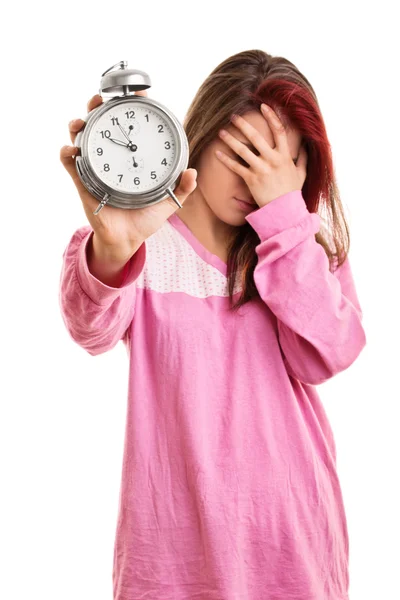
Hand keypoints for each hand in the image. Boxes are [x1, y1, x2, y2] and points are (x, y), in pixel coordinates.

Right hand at [60, 91, 197, 256]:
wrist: (128, 240)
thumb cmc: (145, 218)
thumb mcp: (168, 201)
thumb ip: (182, 187)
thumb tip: (192, 172)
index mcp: (131, 158)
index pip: (130, 126)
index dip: (132, 107)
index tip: (141, 93)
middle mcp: (111, 158)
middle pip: (100, 124)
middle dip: (97, 107)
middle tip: (100, 99)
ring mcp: (95, 168)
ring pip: (81, 138)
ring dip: (78, 125)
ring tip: (81, 120)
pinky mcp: (83, 182)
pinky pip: (70, 164)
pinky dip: (67, 153)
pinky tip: (71, 149)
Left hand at [215, 104, 307, 207]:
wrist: (284, 211)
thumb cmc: (292, 192)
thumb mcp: (301, 174)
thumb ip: (303, 159)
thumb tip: (305, 146)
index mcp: (285, 156)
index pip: (279, 130)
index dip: (271, 116)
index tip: (263, 106)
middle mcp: (272, 160)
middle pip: (256, 137)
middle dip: (243, 124)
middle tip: (234, 116)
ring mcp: (261, 169)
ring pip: (243, 150)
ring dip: (231, 139)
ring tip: (221, 132)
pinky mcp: (251, 180)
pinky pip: (236, 167)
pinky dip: (226, 160)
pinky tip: (217, 153)